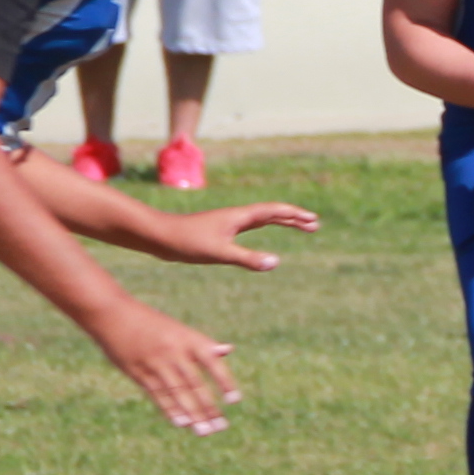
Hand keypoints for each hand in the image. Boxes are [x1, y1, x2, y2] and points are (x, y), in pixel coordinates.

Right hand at [100, 307, 242, 434]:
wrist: (113, 314)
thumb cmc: (150, 323)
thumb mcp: (178, 329)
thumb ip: (202, 345)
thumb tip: (228, 350)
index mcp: (187, 338)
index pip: (211, 362)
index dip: (224, 381)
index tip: (235, 400)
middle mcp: (174, 351)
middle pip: (195, 383)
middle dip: (208, 407)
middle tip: (221, 427)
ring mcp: (155, 363)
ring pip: (178, 392)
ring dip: (192, 413)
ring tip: (204, 431)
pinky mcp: (138, 372)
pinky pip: (158, 394)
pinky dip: (170, 409)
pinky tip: (182, 423)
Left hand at [161, 201, 318, 270]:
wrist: (160, 236)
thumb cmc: (187, 242)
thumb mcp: (219, 253)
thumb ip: (247, 259)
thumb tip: (276, 263)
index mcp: (239, 217)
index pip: (274, 212)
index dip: (295, 216)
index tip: (313, 221)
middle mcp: (236, 217)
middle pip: (272, 213)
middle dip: (294, 218)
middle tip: (314, 224)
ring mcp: (228, 223)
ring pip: (262, 220)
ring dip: (282, 222)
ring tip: (299, 228)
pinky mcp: (220, 232)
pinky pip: (251, 228)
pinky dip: (265, 229)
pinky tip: (264, 237)